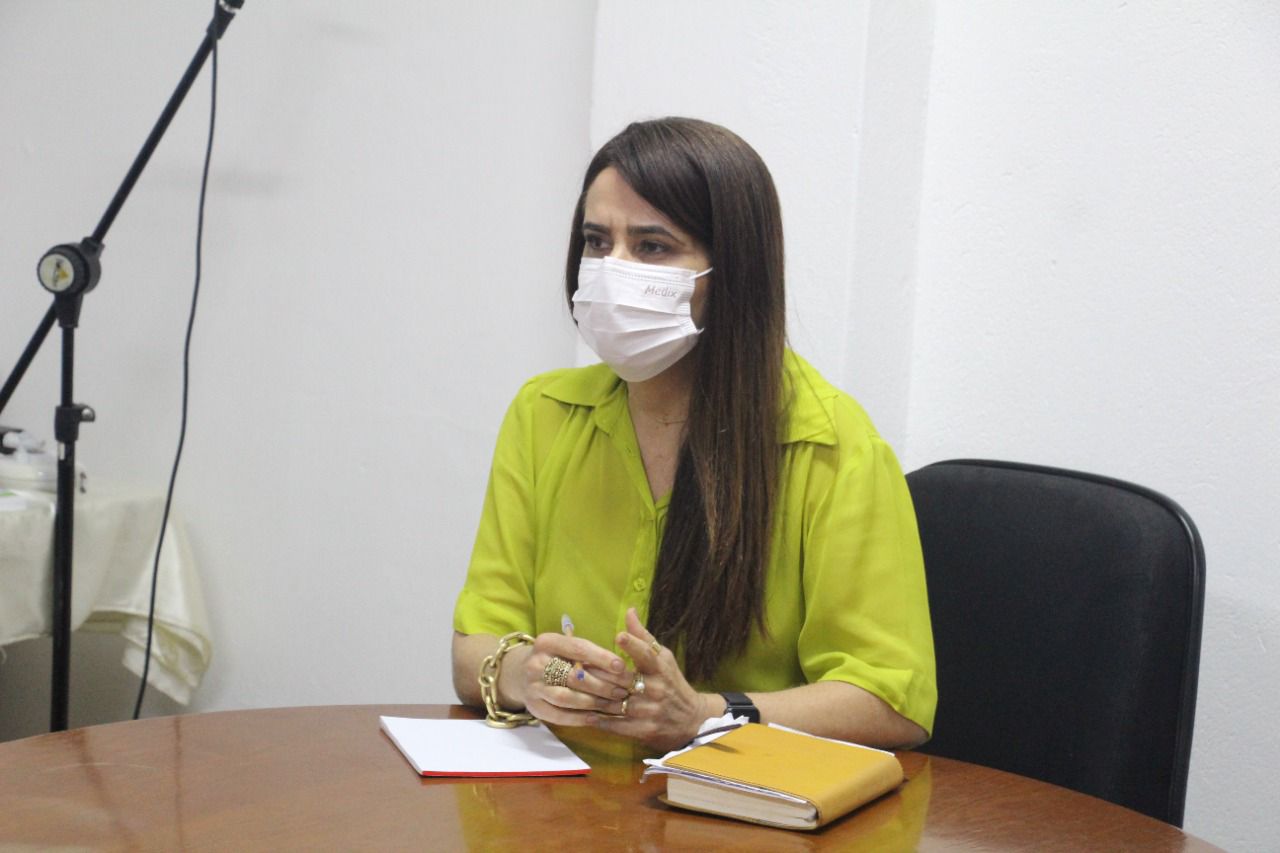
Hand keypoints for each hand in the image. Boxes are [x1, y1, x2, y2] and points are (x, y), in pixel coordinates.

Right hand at [507, 631, 633, 726]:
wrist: (521, 673)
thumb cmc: (555, 658)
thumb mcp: (567, 648)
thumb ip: (590, 655)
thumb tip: (621, 669)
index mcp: (547, 642)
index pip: (578, 648)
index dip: (602, 658)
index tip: (621, 667)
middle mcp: (536, 663)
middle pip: (574, 676)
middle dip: (603, 685)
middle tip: (623, 691)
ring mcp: (533, 686)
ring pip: (567, 698)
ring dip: (594, 703)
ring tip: (614, 705)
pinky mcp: (533, 707)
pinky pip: (558, 716)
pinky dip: (579, 718)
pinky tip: (596, 718)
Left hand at [589, 607, 719, 751]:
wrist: (691, 721)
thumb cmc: (672, 683)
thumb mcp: (663, 658)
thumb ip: (643, 637)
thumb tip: (628, 611)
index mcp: (660, 669)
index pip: (648, 655)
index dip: (634, 645)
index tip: (618, 636)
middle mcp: (655, 689)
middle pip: (623, 680)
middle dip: (599, 673)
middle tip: (575, 664)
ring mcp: (648, 711)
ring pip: (615, 702)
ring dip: (591, 696)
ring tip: (569, 687)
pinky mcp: (642, 729)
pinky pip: (615, 723)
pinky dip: (597, 718)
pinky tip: (578, 713)